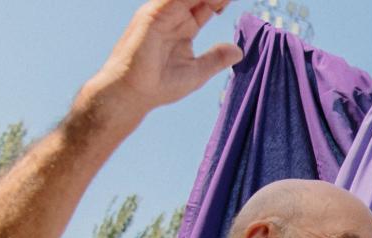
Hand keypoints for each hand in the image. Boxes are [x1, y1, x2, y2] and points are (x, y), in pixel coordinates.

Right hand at [81, 0, 242, 118]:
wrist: (132, 93)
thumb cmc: (158, 84)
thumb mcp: (197, 71)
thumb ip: (216, 58)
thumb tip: (238, 51)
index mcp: (183, 26)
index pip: (206, 4)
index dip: (221, 0)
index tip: (235, 1)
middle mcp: (171, 15)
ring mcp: (161, 13)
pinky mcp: (152, 15)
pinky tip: (212, 0)